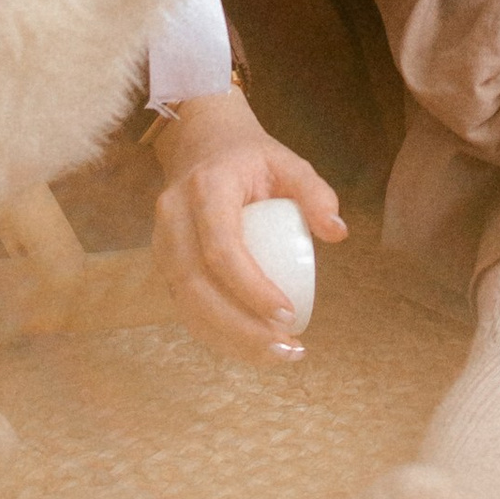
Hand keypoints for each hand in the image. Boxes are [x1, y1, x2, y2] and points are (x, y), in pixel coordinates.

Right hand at [151, 87, 346, 362]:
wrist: (199, 142)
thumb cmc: (249, 157)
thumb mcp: (287, 161)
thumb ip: (315, 192)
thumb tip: (337, 233)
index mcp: (206, 189)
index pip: (221, 249)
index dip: (251, 288)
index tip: (288, 315)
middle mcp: (173, 218)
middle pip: (197, 287)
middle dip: (240, 328)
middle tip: (286, 349)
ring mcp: (162, 243)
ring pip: (186, 305)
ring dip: (229, 340)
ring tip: (277, 356)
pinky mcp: (163, 263)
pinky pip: (185, 307)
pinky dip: (216, 334)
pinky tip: (251, 349)